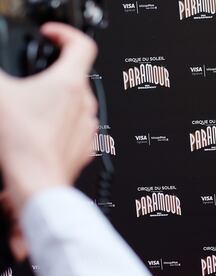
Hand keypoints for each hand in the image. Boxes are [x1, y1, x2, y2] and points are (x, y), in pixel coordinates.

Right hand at [0, 22, 97, 214]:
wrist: (37, 181)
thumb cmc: (24, 143)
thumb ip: (0, 75)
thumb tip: (2, 74)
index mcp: (69, 84)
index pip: (82, 45)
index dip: (65, 34)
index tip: (51, 36)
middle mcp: (85, 104)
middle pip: (76, 76)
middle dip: (54, 72)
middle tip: (33, 76)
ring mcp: (87, 127)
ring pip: (76, 103)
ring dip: (58, 100)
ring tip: (34, 106)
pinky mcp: (85, 147)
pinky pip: (76, 127)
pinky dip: (62, 123)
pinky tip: (41, 129)